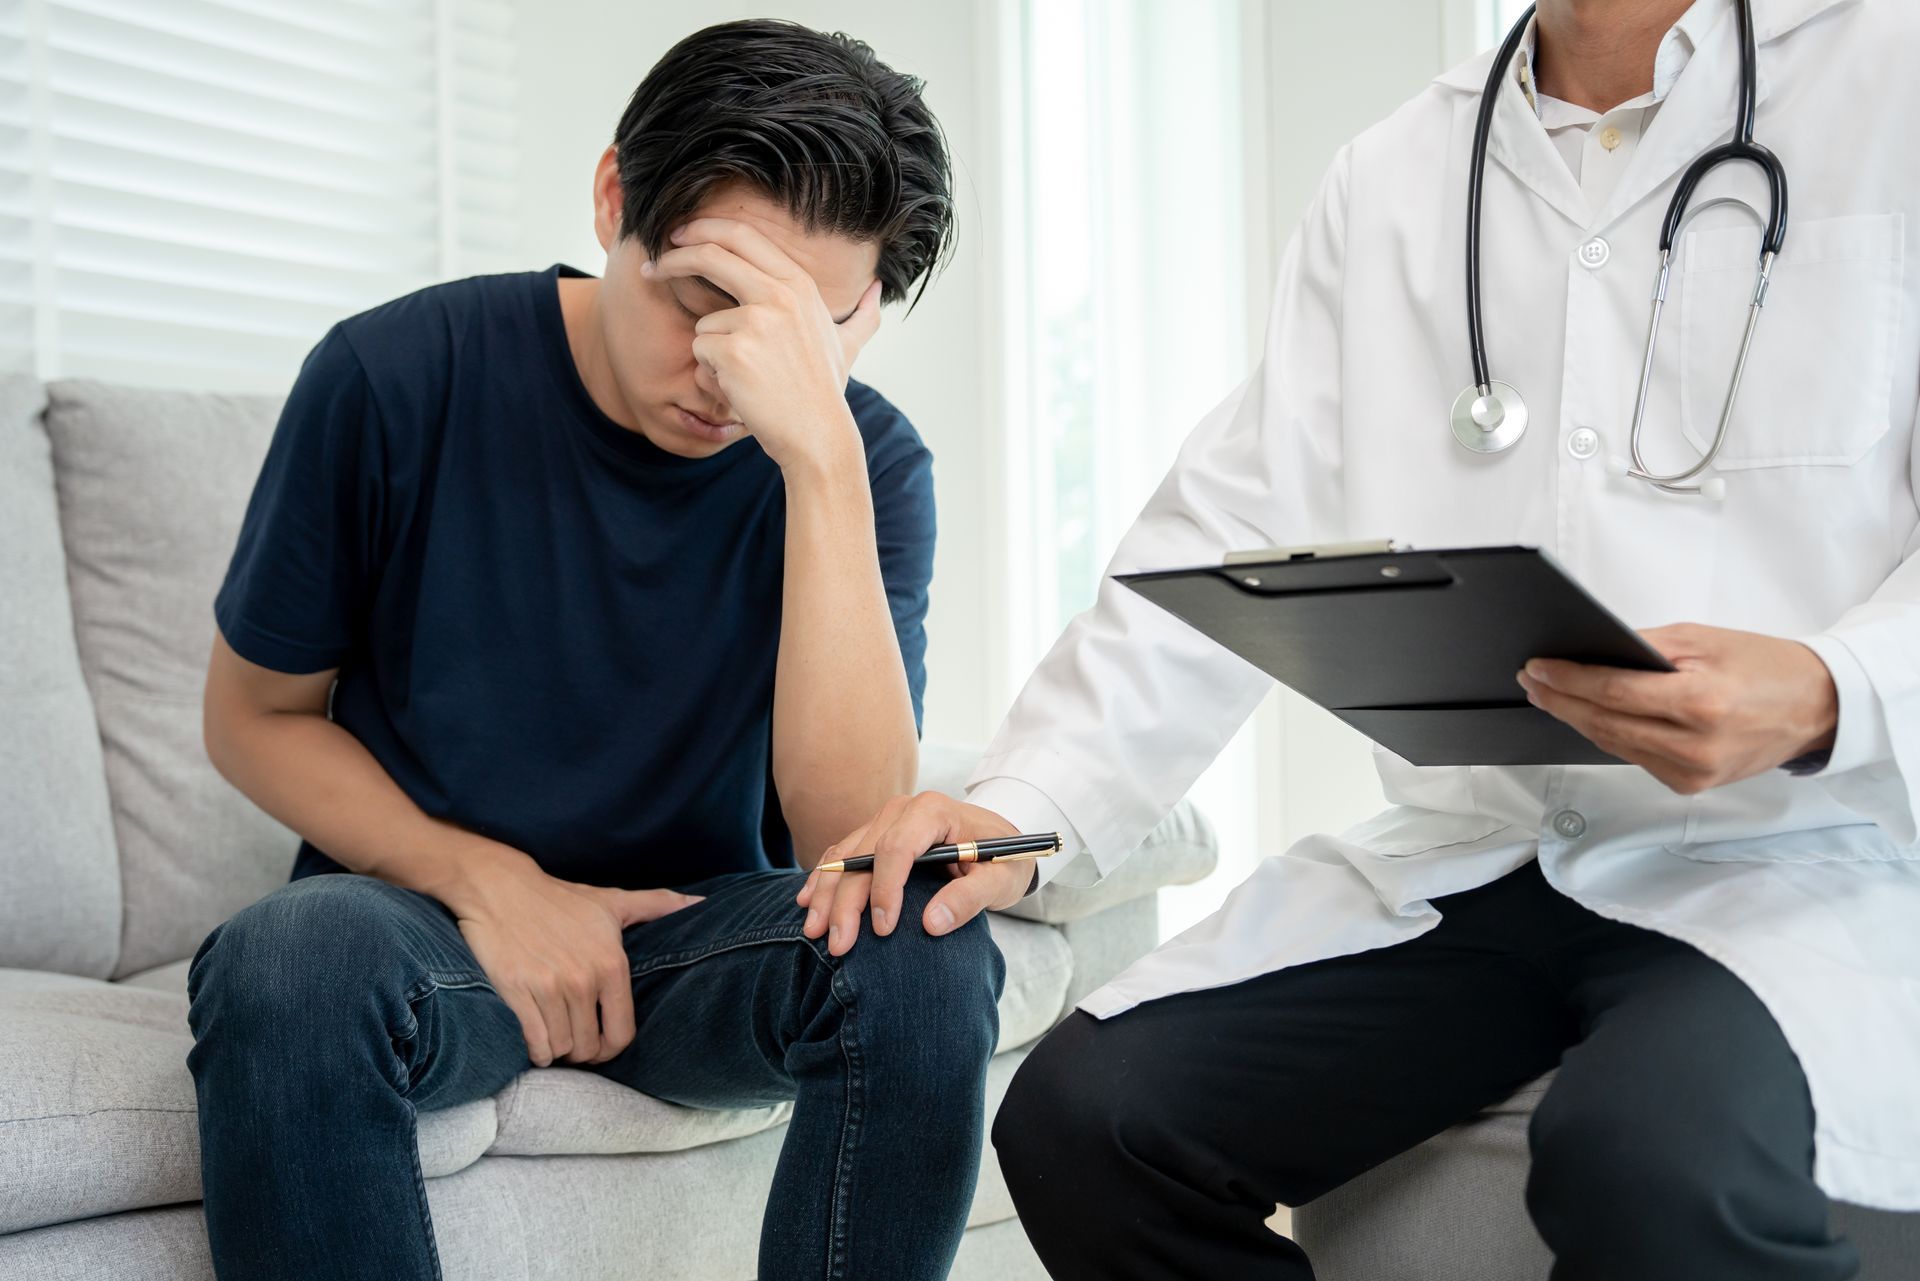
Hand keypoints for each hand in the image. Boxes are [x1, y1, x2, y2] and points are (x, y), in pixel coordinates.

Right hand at [452, 861, 701, 1066]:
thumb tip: (701, 904)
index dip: (613, 1048)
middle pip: (590, 1048)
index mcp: (611, 964)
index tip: (602, 1044)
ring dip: (559, 1050)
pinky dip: (537, 1050)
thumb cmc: (560, 898)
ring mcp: (549, 987)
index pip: (622, 1033)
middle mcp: (584, 979)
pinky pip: (535, 1043)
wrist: (501, 888)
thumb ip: (658, 905)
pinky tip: (537, 1040)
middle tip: (575, 1040)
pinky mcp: (517, 992)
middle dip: (583, 1051)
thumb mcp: (613, 901)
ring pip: (562, 1048)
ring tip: (556, 1037)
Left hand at [641, 217, 881, 470]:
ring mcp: (755, 321)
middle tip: (653, 266)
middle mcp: (779, 294)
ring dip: (714, 352)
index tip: (682, 236)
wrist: (817, 435)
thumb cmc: (825, 393)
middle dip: (675, 256)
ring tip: (748, 378)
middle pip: (712, 255)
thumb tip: (878, 289)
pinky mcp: (733, 350)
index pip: (743, 236)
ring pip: (705, 322)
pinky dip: (712, 375)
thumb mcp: (849, 345)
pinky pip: (701, 352)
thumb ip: (863, 314)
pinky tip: (740, 390)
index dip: (706, 230)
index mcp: (800, 285)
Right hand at [796, 793, 1032, 956]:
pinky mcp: (875, 833)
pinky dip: (823, 878)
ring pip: (844, 855)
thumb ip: (971, 898)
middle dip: (844, 901)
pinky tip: (808, 902)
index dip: (884, 890)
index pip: (896, 849)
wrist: (1000, 837)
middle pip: (862, 855)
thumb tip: (932, 924)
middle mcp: (902, 809)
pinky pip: (841, 852)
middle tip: (837, 943)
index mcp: (933, 812)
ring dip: (825, 893)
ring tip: (812, 930)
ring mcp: (884, 819)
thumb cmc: (1004, 858)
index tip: (882, 930)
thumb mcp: (1002, 879)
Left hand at [1516, 622, 1838, 794]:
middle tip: (1532, 679)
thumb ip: (1644, 646)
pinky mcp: (1691, 785)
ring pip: (1614, 744)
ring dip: (1577, 718)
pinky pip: (1635, 757)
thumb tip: (1591, 650)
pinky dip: (1608, 735)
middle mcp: (1695, 746)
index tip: (1538, 667)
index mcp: (1701, 704)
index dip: (1569, 680)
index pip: (1615, 692)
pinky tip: (1588, 715)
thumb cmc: (1765, 667)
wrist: (1816, 708)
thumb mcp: (1703, 640)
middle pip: (1605, 723)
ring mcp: (1693, 773)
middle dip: (1561, 700)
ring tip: (1548, 694)